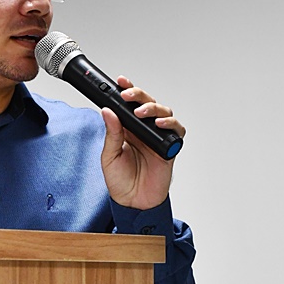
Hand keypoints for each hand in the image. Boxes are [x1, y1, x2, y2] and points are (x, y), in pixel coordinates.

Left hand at [100, 76, 185, 209]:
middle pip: (147, 103)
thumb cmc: (120, 181)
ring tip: (141, 112)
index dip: (128, 91)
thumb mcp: (109, 155)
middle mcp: (144, 130)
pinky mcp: (169, 147)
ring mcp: (157, 137)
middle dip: (139, 95)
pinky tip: (159, 123)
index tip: (120, 81)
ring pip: (163, 112)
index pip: (129, 105)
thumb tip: (107, 111)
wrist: (133, 202)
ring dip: (153, 108)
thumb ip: (112, 133)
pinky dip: (170, 124)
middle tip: (128, 96)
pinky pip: (176, 131)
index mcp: (128, 129)